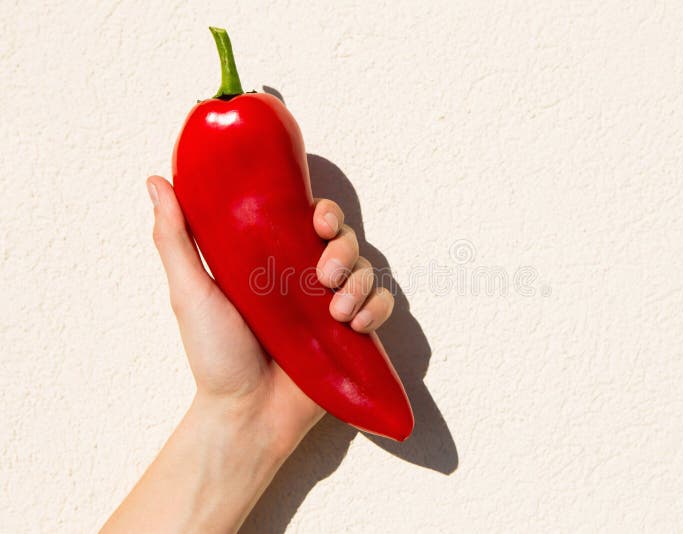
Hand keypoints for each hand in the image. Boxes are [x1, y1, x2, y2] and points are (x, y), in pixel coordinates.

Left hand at [146, 174, 395, 453]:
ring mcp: (330, 308)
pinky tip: (356, 325)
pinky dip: (377, 308)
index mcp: (273, 262)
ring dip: (359, 283)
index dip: (324, 212)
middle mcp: (305, 280)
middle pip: (344, 240)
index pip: (309, 219)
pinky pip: (383, 305)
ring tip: (338, 311)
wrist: (246, 415)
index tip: (319, 220)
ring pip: (366, 270)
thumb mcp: (190, 292)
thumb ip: (175, 237)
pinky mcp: (353, 336)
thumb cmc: (214, 355)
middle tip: (324, 274)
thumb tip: (154, 180)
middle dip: (344, 248)